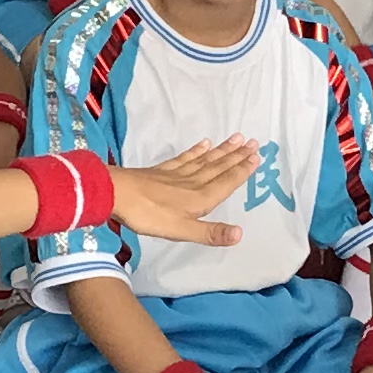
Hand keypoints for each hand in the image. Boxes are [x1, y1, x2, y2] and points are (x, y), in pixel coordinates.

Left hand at [110, 138, 255, 247]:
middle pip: (219, 167)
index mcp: (200, 198)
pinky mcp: (162, 171)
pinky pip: (185, 158)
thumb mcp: (181, 230)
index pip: (226, 182)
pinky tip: (204, 144)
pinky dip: (197, 151)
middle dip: (237, 156)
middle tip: (253, 142)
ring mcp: (177, 175)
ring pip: (205, 161)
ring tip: (236, 139)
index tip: (257, 155)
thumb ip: (210, 232)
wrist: (116, 194)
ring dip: (222, 151)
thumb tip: (240, 234)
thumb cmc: (149, 215)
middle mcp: (193, 182)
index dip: (242, 170)